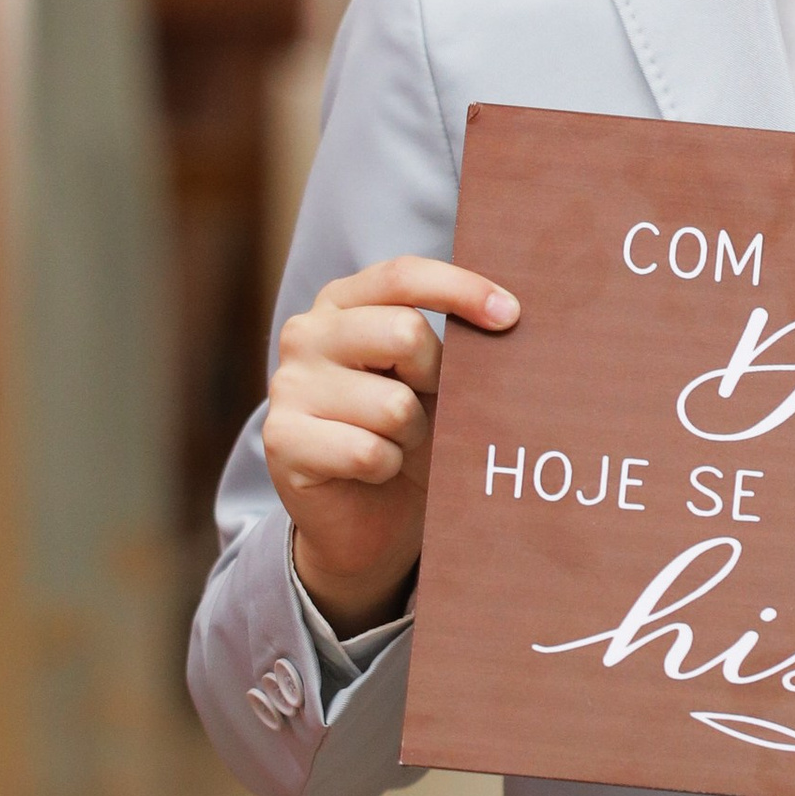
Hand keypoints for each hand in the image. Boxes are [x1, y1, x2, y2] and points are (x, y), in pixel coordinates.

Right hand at [264, 255, 518, 635]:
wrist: (364, 520)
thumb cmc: (405, 436)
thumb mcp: (432, 380)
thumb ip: (453, 345)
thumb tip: (509, 319)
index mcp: (343, 303)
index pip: (404, 275)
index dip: (461, 290)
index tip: (512, 315)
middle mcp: (307, 333)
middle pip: (404, 332)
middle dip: (437, 379)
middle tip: (430, 406)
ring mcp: (288, 386)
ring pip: (394, 404)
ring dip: (412, 435)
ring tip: (395, 443)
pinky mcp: (282, 440)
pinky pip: (369, 452)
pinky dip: (388, 468)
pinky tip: (372, 471)